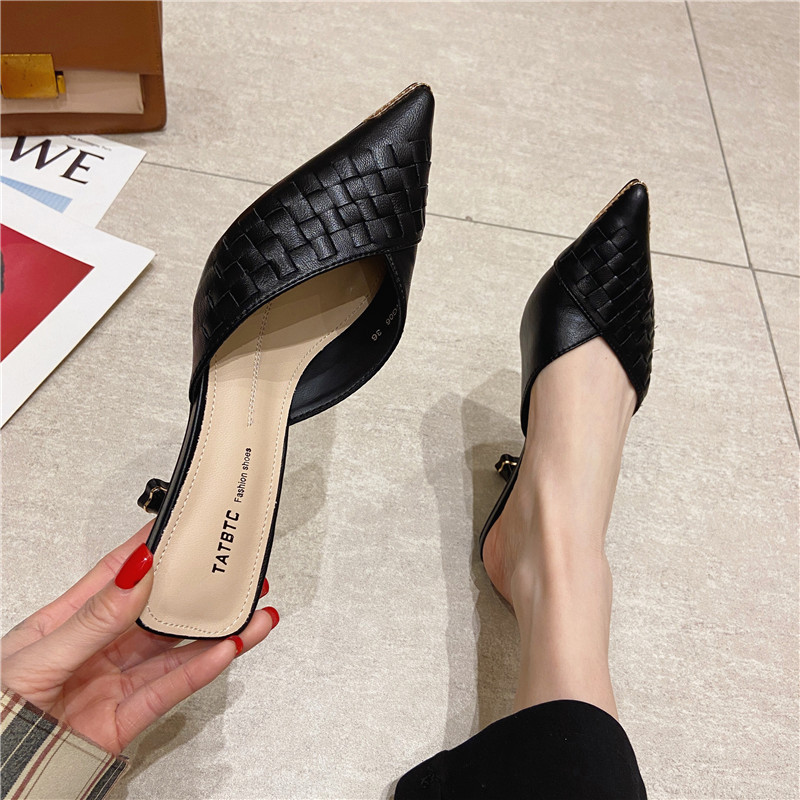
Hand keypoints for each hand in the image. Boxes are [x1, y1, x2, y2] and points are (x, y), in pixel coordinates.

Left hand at [0, 522, 277, 753]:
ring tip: (250, 615)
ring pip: (175, 652)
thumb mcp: (37, 656)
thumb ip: (94, 619)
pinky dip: (201, 671)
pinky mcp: (124, 721)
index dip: (152, 549)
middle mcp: (97, 649)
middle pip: (159, 613)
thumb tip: (135, 575)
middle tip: (234, 576)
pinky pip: (169, 690)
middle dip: (199, 594)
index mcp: (68, 622)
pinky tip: (226, 650)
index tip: (184, 526)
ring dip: (216, 633)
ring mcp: (113, 684)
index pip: (117, 574)